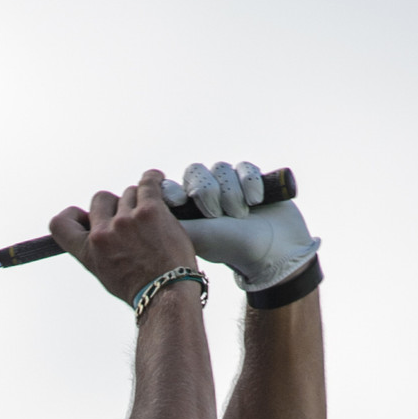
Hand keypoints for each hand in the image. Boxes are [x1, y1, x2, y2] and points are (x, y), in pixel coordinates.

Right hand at [50, 170, 199, 305]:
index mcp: (88, 251)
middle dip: (115, 205)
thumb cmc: (141, 288)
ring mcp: (126, 220)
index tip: (87, 214)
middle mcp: (103, 233)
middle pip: (101, 198)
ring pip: (128, 193)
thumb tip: (98, 227)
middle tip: (131, 218)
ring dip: (139, 201)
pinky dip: (153, 179)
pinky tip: (157, 180)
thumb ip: (99, 249)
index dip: (74, 214)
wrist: (168, 294)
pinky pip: (148, 183)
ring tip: (153, 218)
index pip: (60, 224)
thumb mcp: (107, 273)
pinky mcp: (149, 210)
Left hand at [173, 162, 318, 297]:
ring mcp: (230, 186)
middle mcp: (207, 196)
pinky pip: (244, 167)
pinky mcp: (252, 180)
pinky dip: (250, 183)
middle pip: (196, 172)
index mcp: (188, 210)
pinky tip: (256, 202)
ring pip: (220, 169)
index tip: (180, 200)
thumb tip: (144, 215)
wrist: (272, 252)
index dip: (175, 188)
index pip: (173, 185)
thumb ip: (173, 222)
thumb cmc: (231, 247)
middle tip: (216, 215)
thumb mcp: (197, 236)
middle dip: (208, 192)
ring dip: (231, 191)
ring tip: (240, 214)